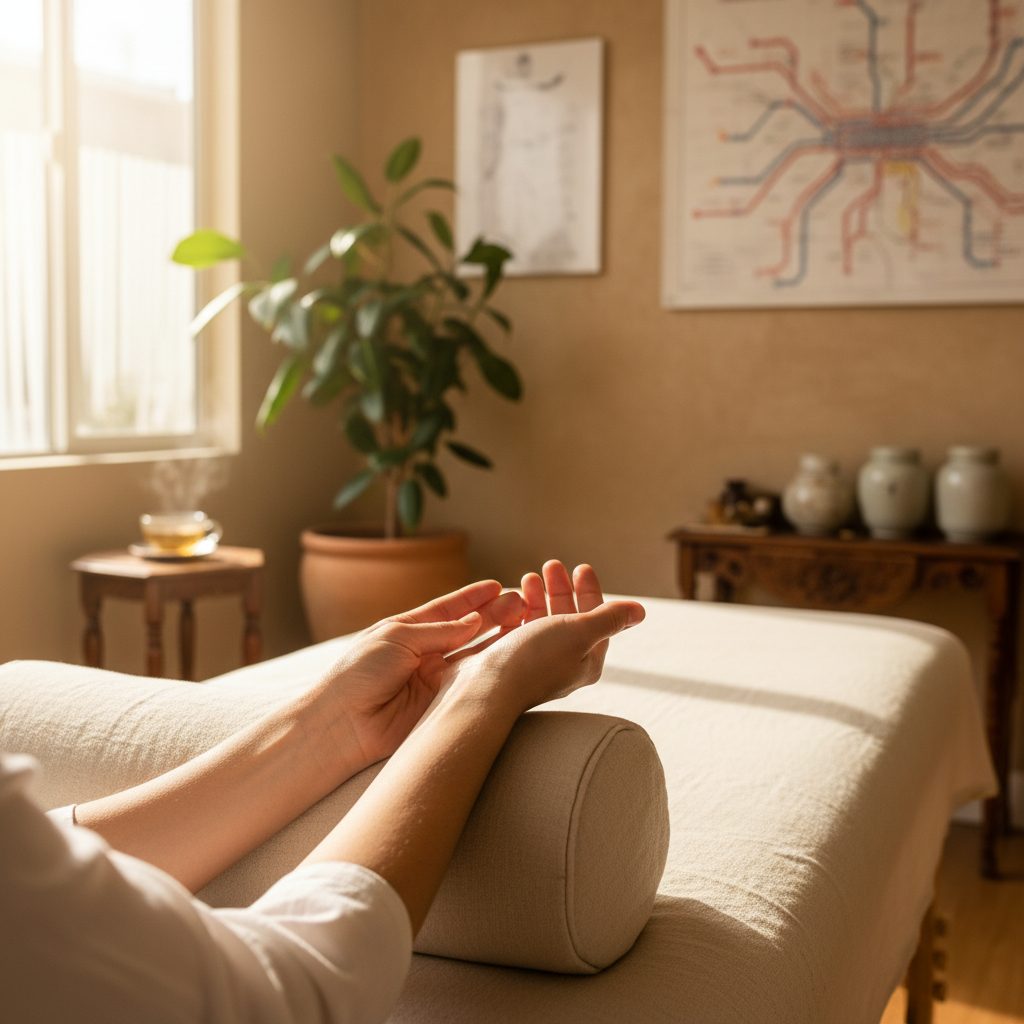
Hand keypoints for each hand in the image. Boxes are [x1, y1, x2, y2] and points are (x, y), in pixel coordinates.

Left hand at [310, 581, 525, 771]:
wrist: (343, 723)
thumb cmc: (358, 673)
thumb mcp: (396, 638)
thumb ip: (438, 631)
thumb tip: (474, 622)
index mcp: (408, 631)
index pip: (447, 610)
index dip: (472, 598)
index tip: (497, 586)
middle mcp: (425, 654)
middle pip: (467, 630)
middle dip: (494, 615)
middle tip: (521, 601)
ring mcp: (436, 680)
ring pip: (475, 655)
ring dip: (499, 639)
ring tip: (525, 622)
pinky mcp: (444, 704)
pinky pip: (472, 683)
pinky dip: (492, 668)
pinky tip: (511, 653)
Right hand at [441, 561, 644, 718]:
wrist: (484, 689)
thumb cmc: (535, 661)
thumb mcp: (579, 633)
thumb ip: (609, 619)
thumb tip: (640, 612)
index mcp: (586, 661)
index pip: (596, 621)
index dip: (591, 592)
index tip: (581, 567)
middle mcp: (562, 663)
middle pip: (568, 618)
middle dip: (562, 589)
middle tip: (552, 565)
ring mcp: (533, 662)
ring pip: (541, 622)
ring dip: (539, 596)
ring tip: (529, 577)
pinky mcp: (508, 659)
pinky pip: (518, 628)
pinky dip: (518, 610)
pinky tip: (512, 598)